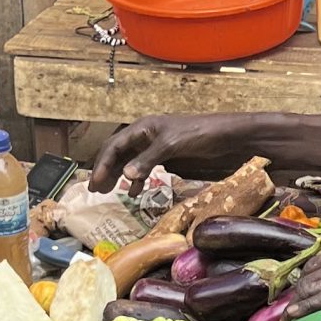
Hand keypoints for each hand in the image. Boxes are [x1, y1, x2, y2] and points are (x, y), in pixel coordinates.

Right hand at [93, 115, 243, 191]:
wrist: (226, 135)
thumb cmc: (199, 133)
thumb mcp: (171, 145)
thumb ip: (148, 159)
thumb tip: (125, 175)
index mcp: (142, 128)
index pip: (114, 147)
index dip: (102, 165)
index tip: (95, 184)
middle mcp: (145, 135)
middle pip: (118, 153)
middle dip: (105, 170)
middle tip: (95, 190)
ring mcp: (155, 145)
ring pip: (129, 161)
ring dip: (118, 175)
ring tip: (108, 191)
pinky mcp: (167, 155)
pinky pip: (145, 167)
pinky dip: (137, 180)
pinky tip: (134, 192)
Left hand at [276, 242, 320, 320]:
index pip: (315, 264)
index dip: (304, 282)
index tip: (298, 297)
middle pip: (308, 277)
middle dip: (296, 295)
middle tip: (287, 313)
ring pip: (310, 288)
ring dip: (294, 306)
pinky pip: (319, 299)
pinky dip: (303, 308)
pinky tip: (292, 317)